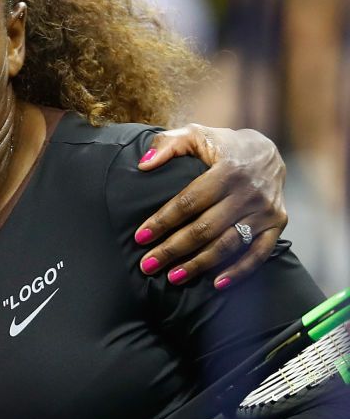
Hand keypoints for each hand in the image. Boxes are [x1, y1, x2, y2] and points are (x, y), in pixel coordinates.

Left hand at [133, 125, 286, 290]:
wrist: (267, 152)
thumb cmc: (221, 146)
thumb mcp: (195, 134)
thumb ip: (167, 144)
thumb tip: (143, 164)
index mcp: (226, 170)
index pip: (189, 201)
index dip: (163, 221)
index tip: (140, 237)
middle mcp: (248, 192)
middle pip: (205, 228)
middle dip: (173, 249)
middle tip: (148, 265)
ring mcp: (265, 211)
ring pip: (228, 245)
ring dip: (199, 264)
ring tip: (172, 277)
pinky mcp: (277, 224)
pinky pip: (258, 254)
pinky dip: (238, 272)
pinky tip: (216, 285)